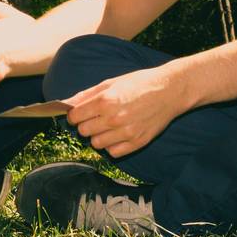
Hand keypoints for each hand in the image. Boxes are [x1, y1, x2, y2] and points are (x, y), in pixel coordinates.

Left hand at [66, 66, 188, 157]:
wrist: (170, 91)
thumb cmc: (139, 83)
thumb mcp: (111, 83)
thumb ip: (86, 95)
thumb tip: (66, 104)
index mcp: (106, 101)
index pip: (75, 117)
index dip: (74, 115)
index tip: (79, 113)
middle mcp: (114, 118)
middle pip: (84, 132)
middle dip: (85, 125)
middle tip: (95, 118)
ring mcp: (127, 133)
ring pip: (96, 144)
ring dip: (98, 136)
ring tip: (108, 125)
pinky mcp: (137, 143)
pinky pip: (113, 152)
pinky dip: (112, 145)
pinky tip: (118, 134)